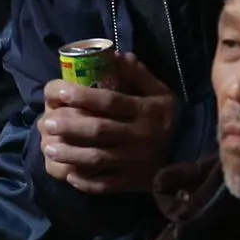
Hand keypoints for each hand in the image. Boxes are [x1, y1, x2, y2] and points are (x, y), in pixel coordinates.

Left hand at [38, 53, 176, 194]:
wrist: (191, 156)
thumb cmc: (168, 120)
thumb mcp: (161, 94)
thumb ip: (140, 75)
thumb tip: (118, 55)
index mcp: (146, 111)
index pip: (110, 102)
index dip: (83, 97)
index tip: (60, 93)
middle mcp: (140, 137)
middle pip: (99, 131)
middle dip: (70, 126)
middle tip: (48, 122)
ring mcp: (136, 162)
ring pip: (97, 159)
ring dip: (70, 154)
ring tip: (49, 148)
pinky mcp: (134, 182)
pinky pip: (106, 184)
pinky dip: (86, 181)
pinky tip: (69, 174)